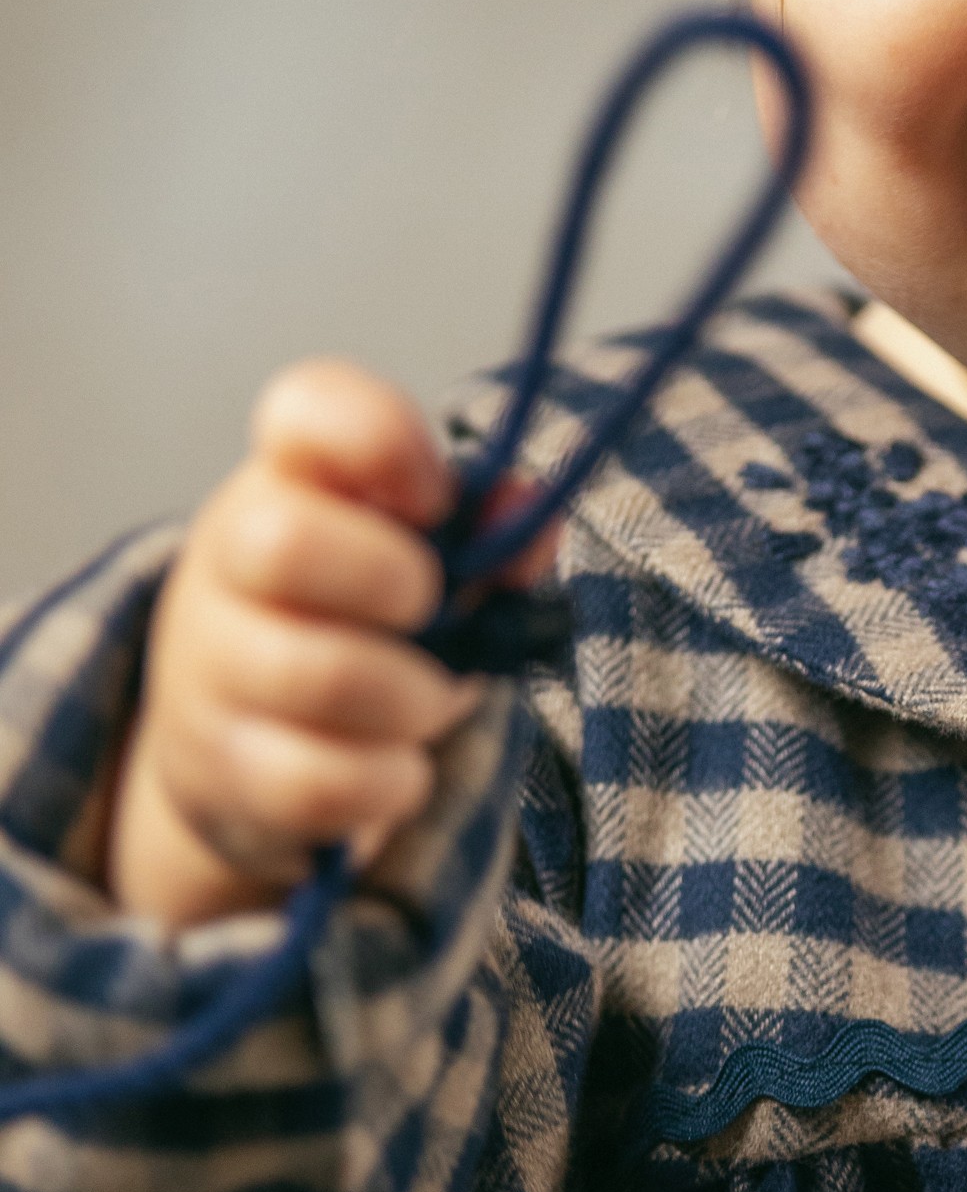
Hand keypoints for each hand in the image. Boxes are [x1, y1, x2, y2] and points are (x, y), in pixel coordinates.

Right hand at [106, 360, 548, 927]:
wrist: (240, 739)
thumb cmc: (358, 622)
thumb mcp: (424, 561)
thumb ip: (489, 533)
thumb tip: (529, 512)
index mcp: (287, 480)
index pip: (308, 409)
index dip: (385, 441)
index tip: (432, 495)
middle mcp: (228, 560)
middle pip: (285, 543)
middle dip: (397, 585)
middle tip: (427, 610)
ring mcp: (213, 668)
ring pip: (321, 675)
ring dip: (414, 700)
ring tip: (424, 702)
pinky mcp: (222, 768)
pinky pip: (326, 781)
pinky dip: (392, 782)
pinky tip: (396, 766)